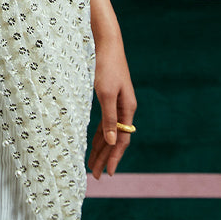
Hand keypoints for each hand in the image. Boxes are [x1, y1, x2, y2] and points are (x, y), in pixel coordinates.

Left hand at [87, 34, 136, 178]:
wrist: (107, 44)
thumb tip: (111, 141)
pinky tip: (95, 142)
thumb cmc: (106, 67)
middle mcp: (125, 109)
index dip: (114, 157)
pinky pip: (106, 122)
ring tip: (93, 164)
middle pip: (116, 139)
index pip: (122, 140)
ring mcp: (118, 103)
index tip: (108, 173)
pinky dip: (100, 134)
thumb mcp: (105, 93)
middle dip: (106, 157)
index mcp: (127, 109)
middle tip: (96, 175)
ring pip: (110, 131)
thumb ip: (109, 118)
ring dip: (102, 148)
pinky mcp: (110, 97)